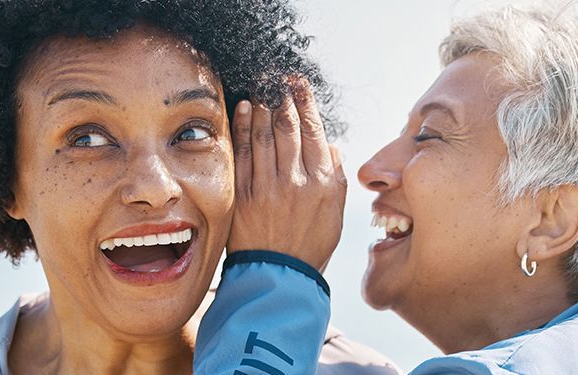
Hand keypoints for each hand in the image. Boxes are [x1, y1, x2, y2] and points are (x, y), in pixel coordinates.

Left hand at [228, 77, 346, 269]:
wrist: (281, 275)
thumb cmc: (311, 242)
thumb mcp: (335, 210)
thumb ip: (334, 174)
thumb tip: (329, 145)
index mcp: (322, 182)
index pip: (313, 131)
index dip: (305, 102)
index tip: (299, 83)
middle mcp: (296, 181)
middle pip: (287, 126)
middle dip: (282, 96)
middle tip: (277, 77)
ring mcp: (267, 187)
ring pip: (263, 134)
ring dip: (261, 105)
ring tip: (261, 88)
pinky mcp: (243, 195)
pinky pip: (242, 153)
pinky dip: (242, 127)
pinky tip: (242, 109)